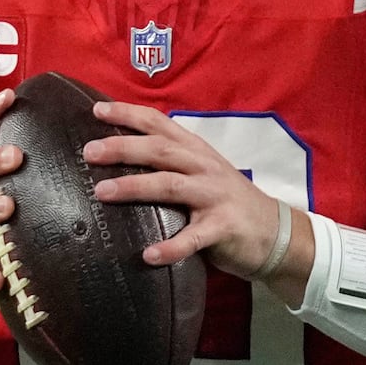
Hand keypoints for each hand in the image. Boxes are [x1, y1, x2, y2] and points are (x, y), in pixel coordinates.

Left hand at [83, 101, 295, 275]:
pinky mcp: (224, 228)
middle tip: (89, 151)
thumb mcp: (200, 172)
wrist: (276, 232)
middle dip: (123, 148)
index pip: (160, 124)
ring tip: (102, 192)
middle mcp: (204, 167)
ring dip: (135, 188)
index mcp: (196, 151)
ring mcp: (215, 197)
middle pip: (159, 151)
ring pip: (170, 186)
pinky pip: (194, 238)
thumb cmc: (226, 202)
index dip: (129, 114)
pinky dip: (171, 247)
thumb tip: (117, 158)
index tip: (96, 109)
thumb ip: (169, 164)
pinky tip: (148, 256)